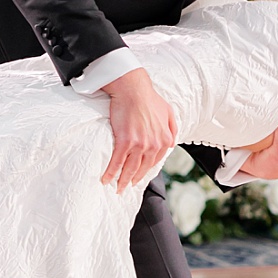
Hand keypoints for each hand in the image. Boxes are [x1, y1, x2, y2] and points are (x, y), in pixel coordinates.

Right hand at [100, 67, 177, 192]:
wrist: (133, 89)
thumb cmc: (149, 98)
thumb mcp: (168, 112)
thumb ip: (172, 128)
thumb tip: (172, 143)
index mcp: (164, 140)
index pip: (155, 161)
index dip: (145, 170)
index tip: (139, 175)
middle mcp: (153, 145)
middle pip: (142, 168)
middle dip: (133, 179)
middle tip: (126, 186)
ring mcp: (139, 145)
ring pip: (130, 168)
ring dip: (122, 181)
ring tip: (117, 188)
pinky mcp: (124, 141)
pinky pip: (117, 162)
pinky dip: (111, 173)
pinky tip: (105, 179)